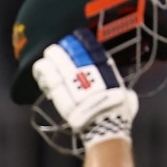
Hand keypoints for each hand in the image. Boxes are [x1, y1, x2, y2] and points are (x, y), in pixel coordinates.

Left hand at [31, 28, 139, 145]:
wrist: (105, 127)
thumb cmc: (118, 114)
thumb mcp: (126, 98)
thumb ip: (123, 92)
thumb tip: (126, 96)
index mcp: (105, 69)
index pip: (91, 49)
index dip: (81, 42)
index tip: (73, 39)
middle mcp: (88, 70)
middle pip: (70, 53)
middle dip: (61, 52)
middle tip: (54, 52)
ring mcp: (73, 80)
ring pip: (56, 62)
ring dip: (49, 60)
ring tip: (45, 62)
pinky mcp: (61, 93)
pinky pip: (48, 77)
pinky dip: (42, 73)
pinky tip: (39, 71)